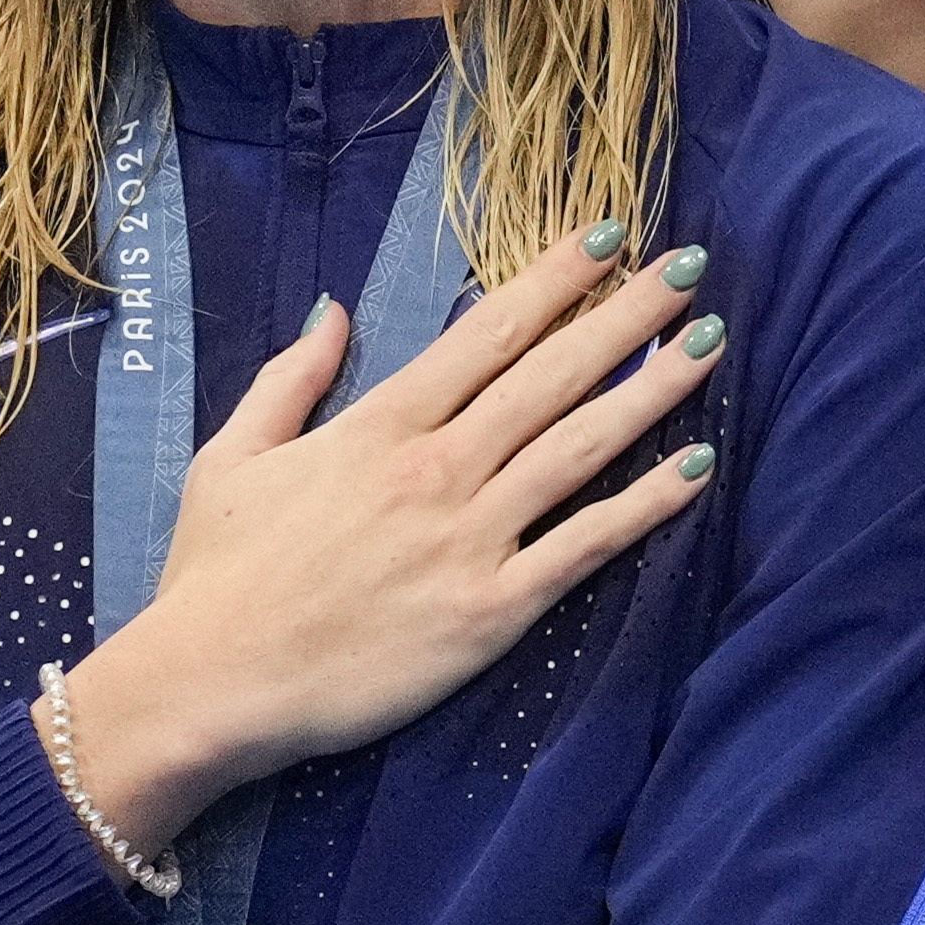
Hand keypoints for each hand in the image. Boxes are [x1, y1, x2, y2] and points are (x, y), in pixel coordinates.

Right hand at [63, 234, 731, 852]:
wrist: (211, 685)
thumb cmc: (216, 575)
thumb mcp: (233, 457)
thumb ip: (292, 379)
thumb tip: (334, 309)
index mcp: (376, 426)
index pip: (484, 335)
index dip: (552, 283)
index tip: (605, 239)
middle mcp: (435, 470)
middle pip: (550, 376)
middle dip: (626, 316)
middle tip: (687, 267)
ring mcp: (470, 539)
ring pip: (580, 448)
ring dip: (653, 392)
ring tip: (712, 344)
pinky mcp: (493, 610)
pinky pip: (585, 547)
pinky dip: (645, 506)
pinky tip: (697, 468)